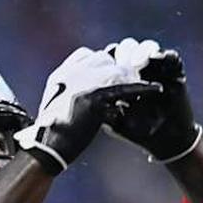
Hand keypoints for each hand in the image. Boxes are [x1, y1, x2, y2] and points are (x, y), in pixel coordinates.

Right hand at [15, 47, 160, 173]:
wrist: (47, 147)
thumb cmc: (51, 134)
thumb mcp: (55, 107)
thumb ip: (67, 95)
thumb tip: (82, 97)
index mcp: (60, 75)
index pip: (86, 54)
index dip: (101, 62)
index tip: (109, 73)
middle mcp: (71, 74)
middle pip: (104, 59)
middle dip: (118, 69)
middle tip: (129, 80)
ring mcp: (82, 84)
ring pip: (115, 71)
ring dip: (129, 77)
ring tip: (142, 87)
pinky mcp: (95, 98)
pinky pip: (125, 89)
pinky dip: (142, 88)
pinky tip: (155, 89)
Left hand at [104, 38, 201, 162]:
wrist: (165, 141)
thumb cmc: (137, 132)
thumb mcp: (114, 121)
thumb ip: (101, 110)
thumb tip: (84, 100)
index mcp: (122, 78)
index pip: (113, 58)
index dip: (109, 57)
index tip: (104, 63)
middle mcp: (139, 70)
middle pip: (128, 49)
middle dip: (125, 52)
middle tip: (122, 61)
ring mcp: (158, 70)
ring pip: (148, 48)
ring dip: (142, 51)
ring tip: (138, 61)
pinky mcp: (176, 73)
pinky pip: (172, 58)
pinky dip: (165, 55)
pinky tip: (156, 57)